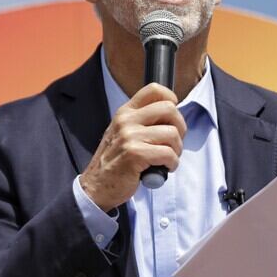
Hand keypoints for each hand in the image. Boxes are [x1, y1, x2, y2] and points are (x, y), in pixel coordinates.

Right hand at [79, 83, 185, 210]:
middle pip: (170, 109)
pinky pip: (168, 154)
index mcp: (125, 113)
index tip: (171, 118)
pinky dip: (172, 164)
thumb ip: (142, 122)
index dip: (171, 100)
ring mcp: (129, 136)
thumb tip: (172, 117)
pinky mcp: (135, 154)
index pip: (154, 90)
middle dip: (180, 128)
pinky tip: (163, 169)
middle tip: (173, 143)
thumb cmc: (115, 162)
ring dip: (176, 150)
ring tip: (167, 159)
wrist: (96, 186)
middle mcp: (126, 120)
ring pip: (172, 134)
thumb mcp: (122, 133)